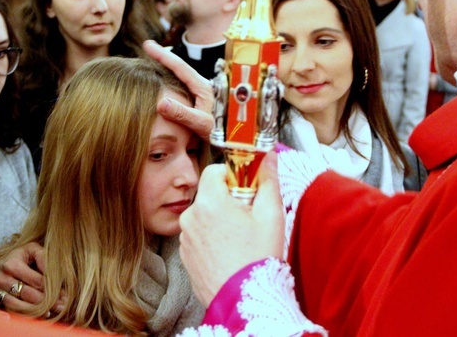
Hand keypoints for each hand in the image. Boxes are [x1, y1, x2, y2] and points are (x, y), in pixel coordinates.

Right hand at [0, 241, 64, 314]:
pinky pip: (2, 312)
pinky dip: (14, 316)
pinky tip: (26, 317)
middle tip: (60, 306)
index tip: (63, 295)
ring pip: (16, 305)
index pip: (37, 280)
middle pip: (27, 294)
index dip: (51, 288)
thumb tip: (55, 274)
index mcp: (12, 264)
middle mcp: (1, 278)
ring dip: (34, 311)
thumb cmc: (20, 256)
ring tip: (49, 312)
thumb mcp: (32, 249)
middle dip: (46, 302)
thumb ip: (44, 258)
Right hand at [143, 40, 214, 139]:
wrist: (239, 140)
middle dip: (163, 57)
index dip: (162, 55)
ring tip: (153, 63)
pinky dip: (172, 80)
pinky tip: (165, 85)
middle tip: (148, 48)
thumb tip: (161, 103)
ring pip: (182, 76)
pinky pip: (184, 86)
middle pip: (179, 67)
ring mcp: (203, 94)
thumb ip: (183, 114)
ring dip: (167, 69)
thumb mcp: (202, 124)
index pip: (179, 66)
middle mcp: (203, 87)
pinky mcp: (203, 102)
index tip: (147, 45)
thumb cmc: (224, 133)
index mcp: (203, 87)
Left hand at [179, 152, 283, 305]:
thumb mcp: (271, 215)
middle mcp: (191, 217)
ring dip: (219, 218)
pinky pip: (198, 234)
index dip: (233, 176)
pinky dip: (211, 237)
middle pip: (209, 193)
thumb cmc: (258, 259)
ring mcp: (185, 237)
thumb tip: (269, 156)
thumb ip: (268, 180)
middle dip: (228, 199)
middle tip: (248, 217)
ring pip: (203, 214)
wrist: (244, 301)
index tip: (247, 191)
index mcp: (209, 202)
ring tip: (239, 238)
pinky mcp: (185, 254)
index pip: (214, 170)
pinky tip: (229, 251)